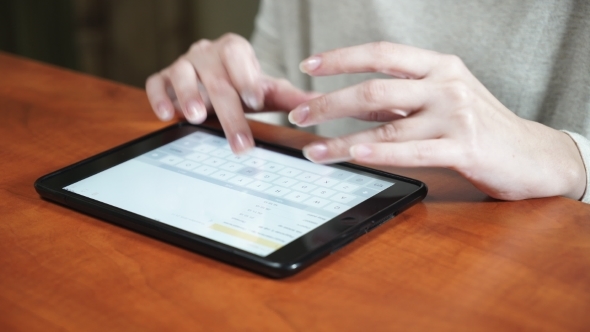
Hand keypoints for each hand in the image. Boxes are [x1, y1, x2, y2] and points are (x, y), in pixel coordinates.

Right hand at [146, 33, 316, 152]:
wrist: (216, 81)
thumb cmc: (242, 86)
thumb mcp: (266, 91)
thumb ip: (290, 98)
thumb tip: (318, 105)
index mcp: (234, 50)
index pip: (239, 57)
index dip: (246, 78)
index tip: (256, 101)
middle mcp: (207, 53)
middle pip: (217, 79)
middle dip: (229, 113)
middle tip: (239, 142)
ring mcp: (183, 64)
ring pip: (182, 74)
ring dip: (189, 96)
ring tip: (197, 117)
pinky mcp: (164, 78)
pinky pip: (156, 83)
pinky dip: (159, 97)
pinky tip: (166, 116)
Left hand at [288, 42, 585, 200]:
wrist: (531, 154)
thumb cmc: (479, 126)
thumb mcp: (441, 100)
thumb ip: (399, 100)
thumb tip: (347, 103)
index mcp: (438, 66)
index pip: (381, 54)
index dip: (342, 58)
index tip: (309, 65)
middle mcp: (445, 84)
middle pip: (374, 89)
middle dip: (329, 103)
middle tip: (298, 114)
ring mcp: (455, 115)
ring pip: (385, 125)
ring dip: (341, 139)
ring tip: (313, 150)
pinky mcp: (463, 147)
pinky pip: (410, 150)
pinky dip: (378, 154)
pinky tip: (353, 157)